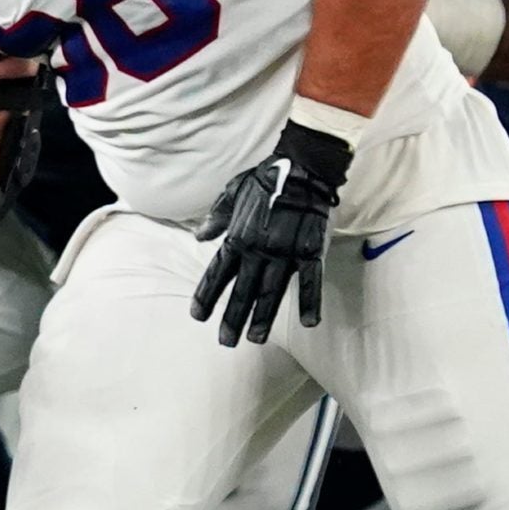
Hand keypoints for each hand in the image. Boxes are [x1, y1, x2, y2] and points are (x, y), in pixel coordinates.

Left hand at [190, 121, 351, 346]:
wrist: (302, 167)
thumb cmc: (265, 179)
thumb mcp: (231, 194)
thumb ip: (217, 218)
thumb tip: (199, 236)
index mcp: (237, 238)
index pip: (217, 274)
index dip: (207, 296)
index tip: (197, 317)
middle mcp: (258, 249)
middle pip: (242, 291)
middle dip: (233, 318)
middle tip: (225, 341)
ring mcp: (285, 252)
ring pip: (271, 292)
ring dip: (262, 317)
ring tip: (254, 339)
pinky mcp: (311, 251)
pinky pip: (311, 281)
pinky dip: (309, 302)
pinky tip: (307, 322)